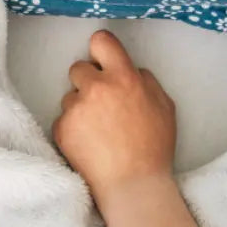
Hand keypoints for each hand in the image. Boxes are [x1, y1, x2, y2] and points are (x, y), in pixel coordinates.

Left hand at [53, 30, 176, 205]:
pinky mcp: (61, 129)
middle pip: (79, 68)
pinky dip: (73, 129)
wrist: (132, 186)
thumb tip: (131, 71)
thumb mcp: (165, 107)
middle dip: (88, 82)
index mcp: (124, 78)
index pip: (101, 41)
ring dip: (80, 107)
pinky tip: (90, 145)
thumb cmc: (153, 149)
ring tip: (98, 132)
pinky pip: (64, 119)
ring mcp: (75, 108)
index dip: (100, 49)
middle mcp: (96, 88)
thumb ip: (146, 82)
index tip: (102, 59)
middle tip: (102, 104)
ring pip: (70, 96)